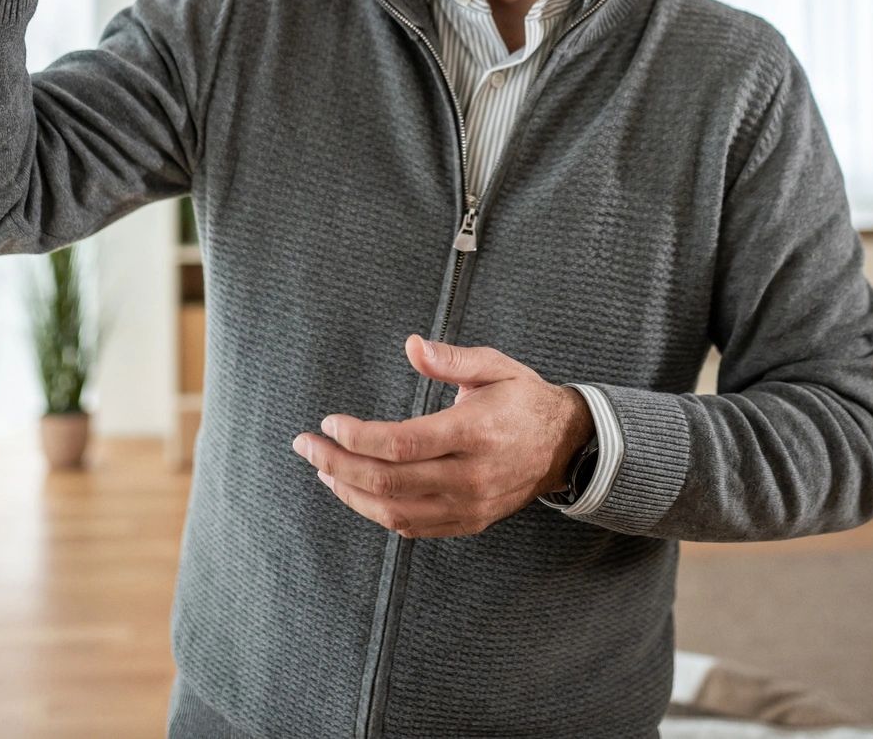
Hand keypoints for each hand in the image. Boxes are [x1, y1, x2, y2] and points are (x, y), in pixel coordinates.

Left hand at [292, 335, 594, 538]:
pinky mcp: (468, 522)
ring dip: (350, 493)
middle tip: (307, 446)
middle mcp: (471, 475)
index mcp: (476, 432)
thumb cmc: (523, 399)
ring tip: (323, 469)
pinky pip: (412, 527)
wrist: (565, 446)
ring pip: (394, 512)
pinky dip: (377, 512)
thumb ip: (452, 359)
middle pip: (389, 481)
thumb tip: (411, 346)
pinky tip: (355, 492)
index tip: (329, 423)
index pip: (402, 443)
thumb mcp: (495, 366)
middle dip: (337, 464)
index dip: (358, 437)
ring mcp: (470, 505)